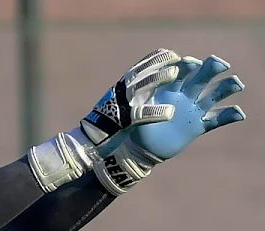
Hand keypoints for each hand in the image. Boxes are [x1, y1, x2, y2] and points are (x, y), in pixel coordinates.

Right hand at [27, 48, 183, 192]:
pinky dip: (154, 112)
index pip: (137, 68)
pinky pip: (139, 115)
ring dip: (156, 78)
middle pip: (139, 72)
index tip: (169, 53)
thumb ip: (132, 98)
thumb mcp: (121, 106)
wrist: (87, 143)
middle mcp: (119, 93)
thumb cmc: (107, 126)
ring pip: (139, 87)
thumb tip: (149, 92)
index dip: (153, 59)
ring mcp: (118, 105)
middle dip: (157, 62)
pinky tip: (170, 112)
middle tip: (176, 58)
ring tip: (174, 73)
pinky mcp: (120, 121)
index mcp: (119, 88)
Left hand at [127, 55, 245, 161]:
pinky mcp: (198, 127)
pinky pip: (216, 120)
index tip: (192, 63)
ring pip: (213, 95)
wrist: (141, 147)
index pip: (181, 71)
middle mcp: (184, 95)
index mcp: (169, 88)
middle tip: (222, 64)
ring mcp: (193, 110)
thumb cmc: (136, 125)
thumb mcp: (137, 110)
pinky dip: (229, 116)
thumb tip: (147, 97)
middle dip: (212, 68)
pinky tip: (240, 113)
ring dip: (226, 87)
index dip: (187, 66)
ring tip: (238, 83)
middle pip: (202, 77)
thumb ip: (145, 102)